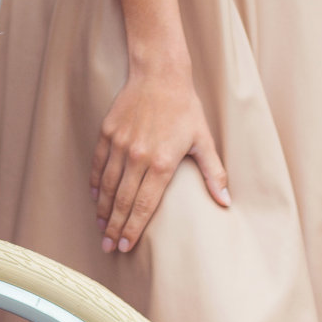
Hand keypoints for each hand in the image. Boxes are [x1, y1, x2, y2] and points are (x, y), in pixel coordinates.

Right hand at [90, 68, 229, 253]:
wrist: (160, 74)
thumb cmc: (185, 108)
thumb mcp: (203, 140)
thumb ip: (214, 174)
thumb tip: (226, 202)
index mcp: (162, 164)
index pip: (144, 205)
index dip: (133, 229)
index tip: (125, 247)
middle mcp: (138, 157)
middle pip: (122, 200)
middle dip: (114, 227)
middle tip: (108, 247)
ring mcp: (121, 145)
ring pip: (107, 185)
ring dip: (102, 209)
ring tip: (100, 227)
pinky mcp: (108, 132)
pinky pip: (98, 164)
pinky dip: (95, 183)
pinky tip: (94, 197)